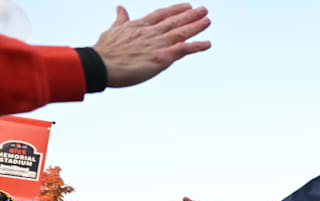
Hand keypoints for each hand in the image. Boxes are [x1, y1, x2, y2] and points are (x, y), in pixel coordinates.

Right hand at [94, 4, 210, 87]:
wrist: (101, 64)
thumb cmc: (104, 51)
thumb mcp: (113, 30)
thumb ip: (120, 20)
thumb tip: (120, 8)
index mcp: (139, 26)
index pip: (161, 14)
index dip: (175, 9)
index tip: (186, 5)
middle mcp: (151, 33)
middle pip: (174, 21)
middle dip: (190, 15)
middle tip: (204, 10)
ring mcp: (158, 44)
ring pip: (181, 32)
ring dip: (196, 26)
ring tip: (207, 20)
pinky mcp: (162, 57)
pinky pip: (183, 49)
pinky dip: (197, 46)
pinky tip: (207, 43)